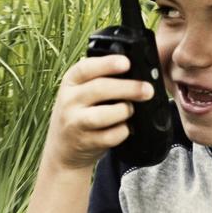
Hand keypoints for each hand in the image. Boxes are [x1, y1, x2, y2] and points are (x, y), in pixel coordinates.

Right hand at [42, 55, 154, 170]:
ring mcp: (74, 123)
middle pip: (99, 89)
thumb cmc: (81, 113)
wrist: (64, 149)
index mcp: (70, 82)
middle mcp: (69, 101)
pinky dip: (123, 131)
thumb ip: (101, 80)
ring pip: (103, 115)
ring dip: (124, 110)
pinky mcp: (84, 142)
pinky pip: (110, 136)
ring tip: (130, 110)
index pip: (85, 68)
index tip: (126, 63)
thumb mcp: (82, 91)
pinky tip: (125, 127)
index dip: (107, 64)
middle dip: (128, 88)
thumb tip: (137, 75)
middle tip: (147, 89)